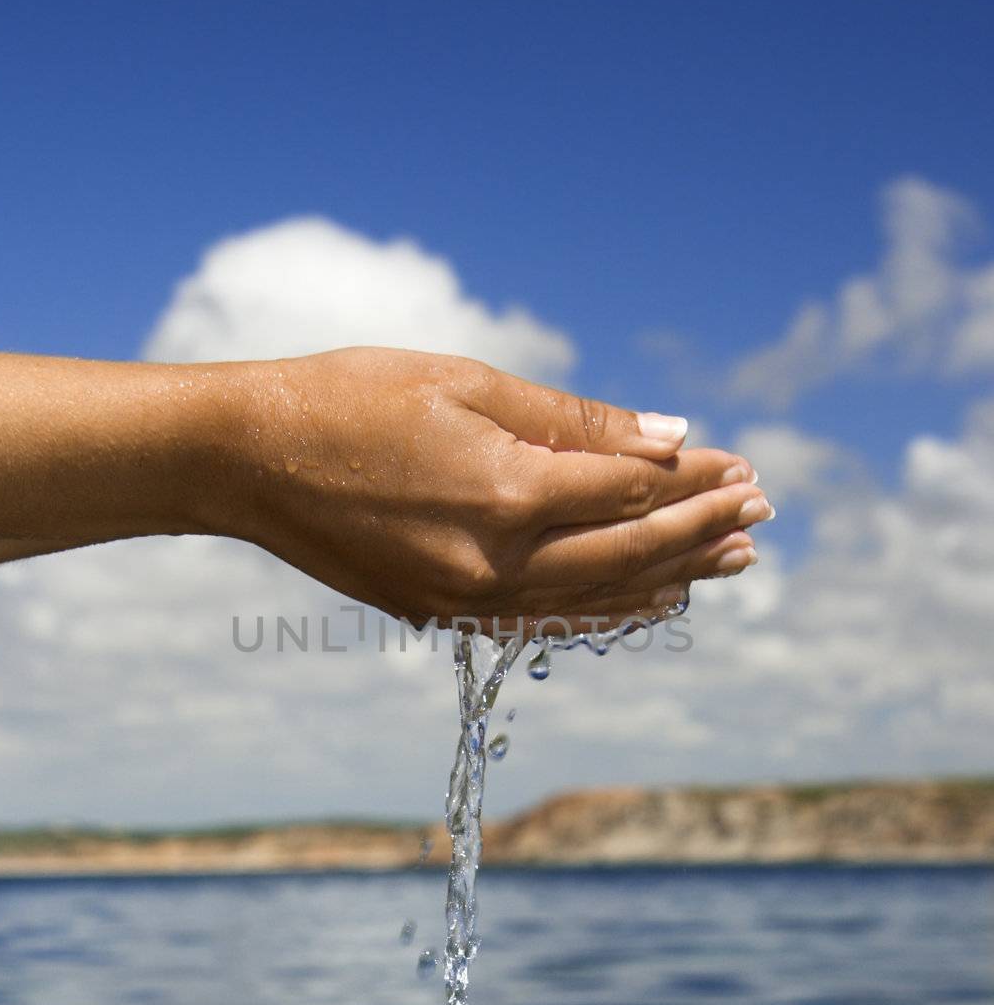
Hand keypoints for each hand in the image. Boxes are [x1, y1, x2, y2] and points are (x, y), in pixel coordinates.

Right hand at [214, 347, 771, 630]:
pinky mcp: (438, 612)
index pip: (632, 490)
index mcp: (505, 492)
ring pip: (593, 599)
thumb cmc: (349, 398)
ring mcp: (464, 598)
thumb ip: (573, 420)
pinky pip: (542, 621)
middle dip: (700, 533)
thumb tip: (669, 439)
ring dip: (665, 580)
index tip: (740, 465)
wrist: (245, 459)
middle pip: (628, 553)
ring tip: (722, 566)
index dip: (695, 480)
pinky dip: (600, 611)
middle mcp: (493, 561)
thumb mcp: (467, 382)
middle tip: (759, 517)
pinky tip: (642, 602)